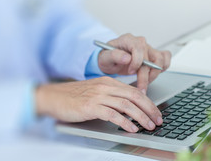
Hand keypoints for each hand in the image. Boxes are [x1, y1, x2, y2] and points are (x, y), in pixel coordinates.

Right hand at [36, 77, 162, 131]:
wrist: (53, 96)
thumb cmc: (74, 96)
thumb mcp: (96, 91)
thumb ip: (112, 95)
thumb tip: (129, 105)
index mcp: (108, 82)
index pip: (134, 91)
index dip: (148, 102)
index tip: (155, 112)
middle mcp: (105, 86)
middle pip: (134, 96)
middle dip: (149, 109)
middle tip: (157, 120)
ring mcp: (98, 96)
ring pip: (126, 105)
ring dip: (140, 116)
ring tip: (148, 126)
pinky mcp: (90, 106)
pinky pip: (112, 114)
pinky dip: (124, 122)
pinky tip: (131, 128)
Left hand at [98, 34, 170, 92]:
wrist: (110, 60)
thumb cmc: (108, 58)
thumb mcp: (105, 57)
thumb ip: (114, 55)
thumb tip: (127, 58)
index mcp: (129, 39)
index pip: (139, 49)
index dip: (136, 62)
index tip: (130, 72)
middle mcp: (140, 42)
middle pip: (151, 58)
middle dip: (145, 76)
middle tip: (140, 87)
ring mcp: (148, 49)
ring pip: (161, 59)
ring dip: (154, 74)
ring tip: (145, 82)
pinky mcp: (154, 55)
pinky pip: (166, 58)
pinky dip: (164, 67)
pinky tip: (153, 75)